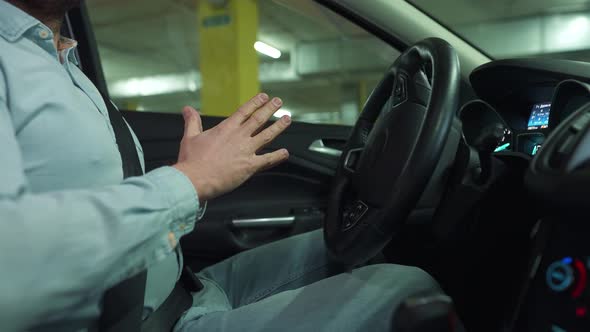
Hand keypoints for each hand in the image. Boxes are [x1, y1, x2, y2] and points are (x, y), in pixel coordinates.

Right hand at [173, 93, 290, 200]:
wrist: (195, 179)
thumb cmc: (192, 161)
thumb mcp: (190, 137)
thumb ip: (192, 121)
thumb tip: (187, 109)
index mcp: (226, 128)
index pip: (244, 111)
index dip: (255, 103)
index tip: (264, 97)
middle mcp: (239, 137)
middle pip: (259, 119)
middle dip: (270, 109)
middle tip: (279, 102)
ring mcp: (246, 151)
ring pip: (267, 135)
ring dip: (279, 127)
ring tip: (287, 119)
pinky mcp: (250, 166)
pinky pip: (268, 160)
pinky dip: (278, 156)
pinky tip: (285, 153)